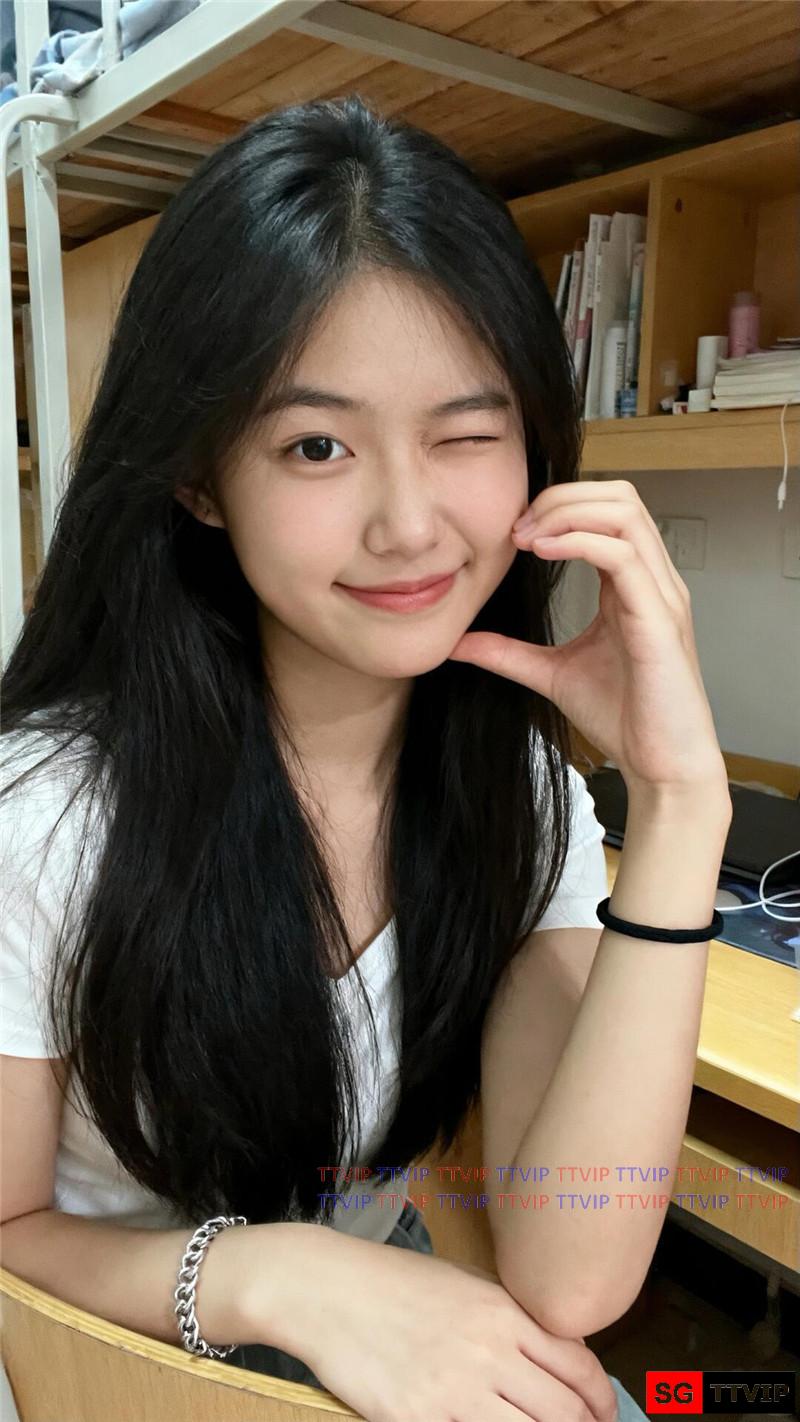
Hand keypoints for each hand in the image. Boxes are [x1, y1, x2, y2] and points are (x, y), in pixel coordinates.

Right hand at [291, 1235, 618, 1421]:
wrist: (326, 1288)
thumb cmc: (391, 1281)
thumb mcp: (462, 1281)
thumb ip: (510, 1317)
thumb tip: (556, 1352)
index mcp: (502, 1312)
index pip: (579, 1366)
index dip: (601, 1400)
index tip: (605, 1415)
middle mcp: (488, 1350)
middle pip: (564, 1412)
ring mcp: (453, 1390)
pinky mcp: (417, 1420)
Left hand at [448, 479, 727, 794]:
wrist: (660, 766)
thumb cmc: (624, 718)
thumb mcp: (551, 674)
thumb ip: (508, 653)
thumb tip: (458, 642)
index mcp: (632, 584)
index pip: (605, 511)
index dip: (557, 506)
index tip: (511, 533)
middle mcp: (653, 580)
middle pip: (620, 495)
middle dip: (563, 497)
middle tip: (516, 527)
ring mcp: (661, 595)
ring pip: (625, 513)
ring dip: (568, 512)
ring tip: (527, 538)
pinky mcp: (660, 620)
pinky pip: (623, 557)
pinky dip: (580, 542)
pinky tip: (544, 553)